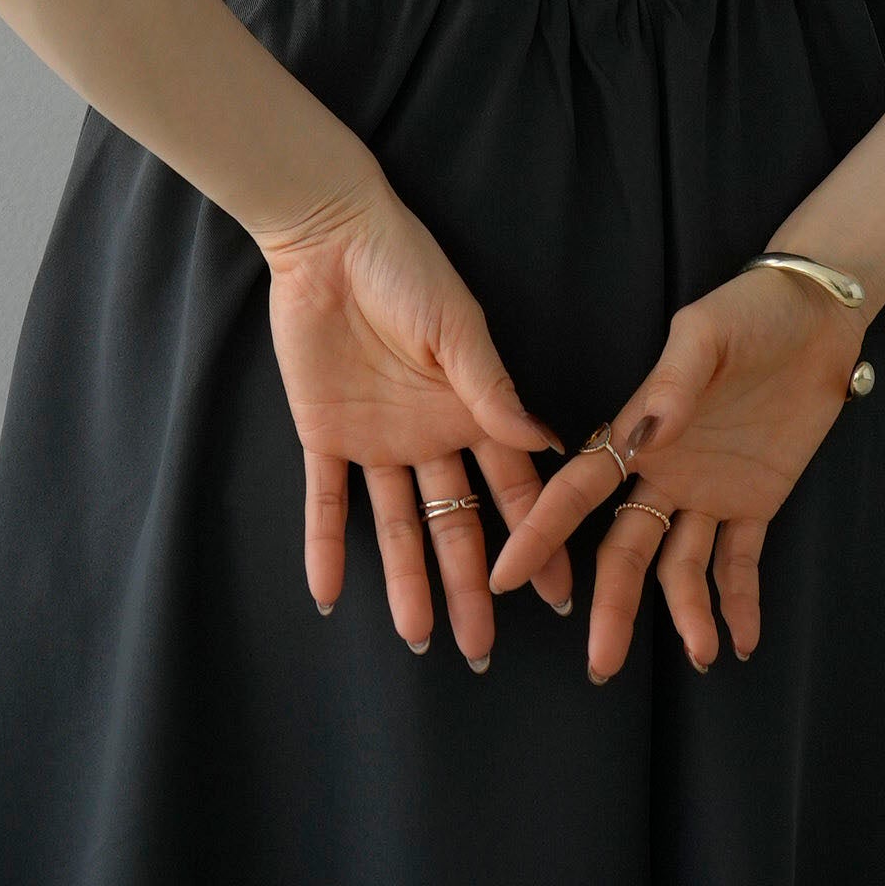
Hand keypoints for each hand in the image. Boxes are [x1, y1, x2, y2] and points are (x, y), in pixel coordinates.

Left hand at [258, 185, 574, 662]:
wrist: (331, 237)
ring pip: (396, 527)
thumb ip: (490, 388)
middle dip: (473, 584)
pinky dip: (326, 547)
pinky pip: (326, 501)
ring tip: (420, 640)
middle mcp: (432, 434)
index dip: (538, 540)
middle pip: (456, 523)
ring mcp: (379, 439)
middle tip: (484, 647)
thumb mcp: (457, 325)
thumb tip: (544, 443)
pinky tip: (330, 596)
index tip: (558, 595)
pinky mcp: (326, 433)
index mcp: (473, 408)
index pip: (515, 488)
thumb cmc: (407, 267)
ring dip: (408, 582)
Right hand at [484, 263, 868, 682]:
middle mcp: (664, 472)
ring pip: (681, 567)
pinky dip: (739, 602)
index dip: (543, 533)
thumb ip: (675, 381)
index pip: (579, 490)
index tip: (508, 577)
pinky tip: (740, 641)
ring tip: (700, 654)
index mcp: (640, 431)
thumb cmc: (751, 312)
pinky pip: (740, 561)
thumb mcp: (707, 333)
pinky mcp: (755, 500)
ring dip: (686, 614)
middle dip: (612, 605)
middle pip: (626, 550)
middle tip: (601, 663)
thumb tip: (643, 432)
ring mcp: (708, 491)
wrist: (818, 315)